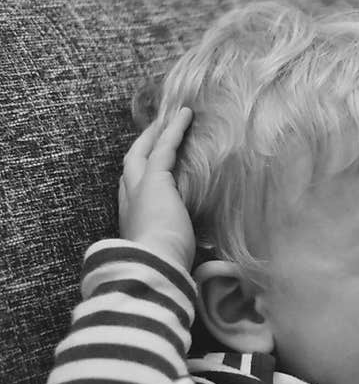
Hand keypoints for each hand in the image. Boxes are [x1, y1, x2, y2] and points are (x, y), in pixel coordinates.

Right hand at [118, 107, 194, 268]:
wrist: (154, 263)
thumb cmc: (165, 266)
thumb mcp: (171, 255)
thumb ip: (180, 252)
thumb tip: (203, 268)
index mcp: (132, 220)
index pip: (131, 191)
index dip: (139, 177)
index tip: (148, 168)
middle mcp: (129, 200)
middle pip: (131, 165)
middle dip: (141, 147)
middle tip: (153, 132)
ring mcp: (138, 187)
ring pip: (143, 151)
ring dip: (156, 133)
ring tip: (170, 118)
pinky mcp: (154, 179)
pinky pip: (165, 147)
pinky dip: (175, 130)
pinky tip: (186, 115)